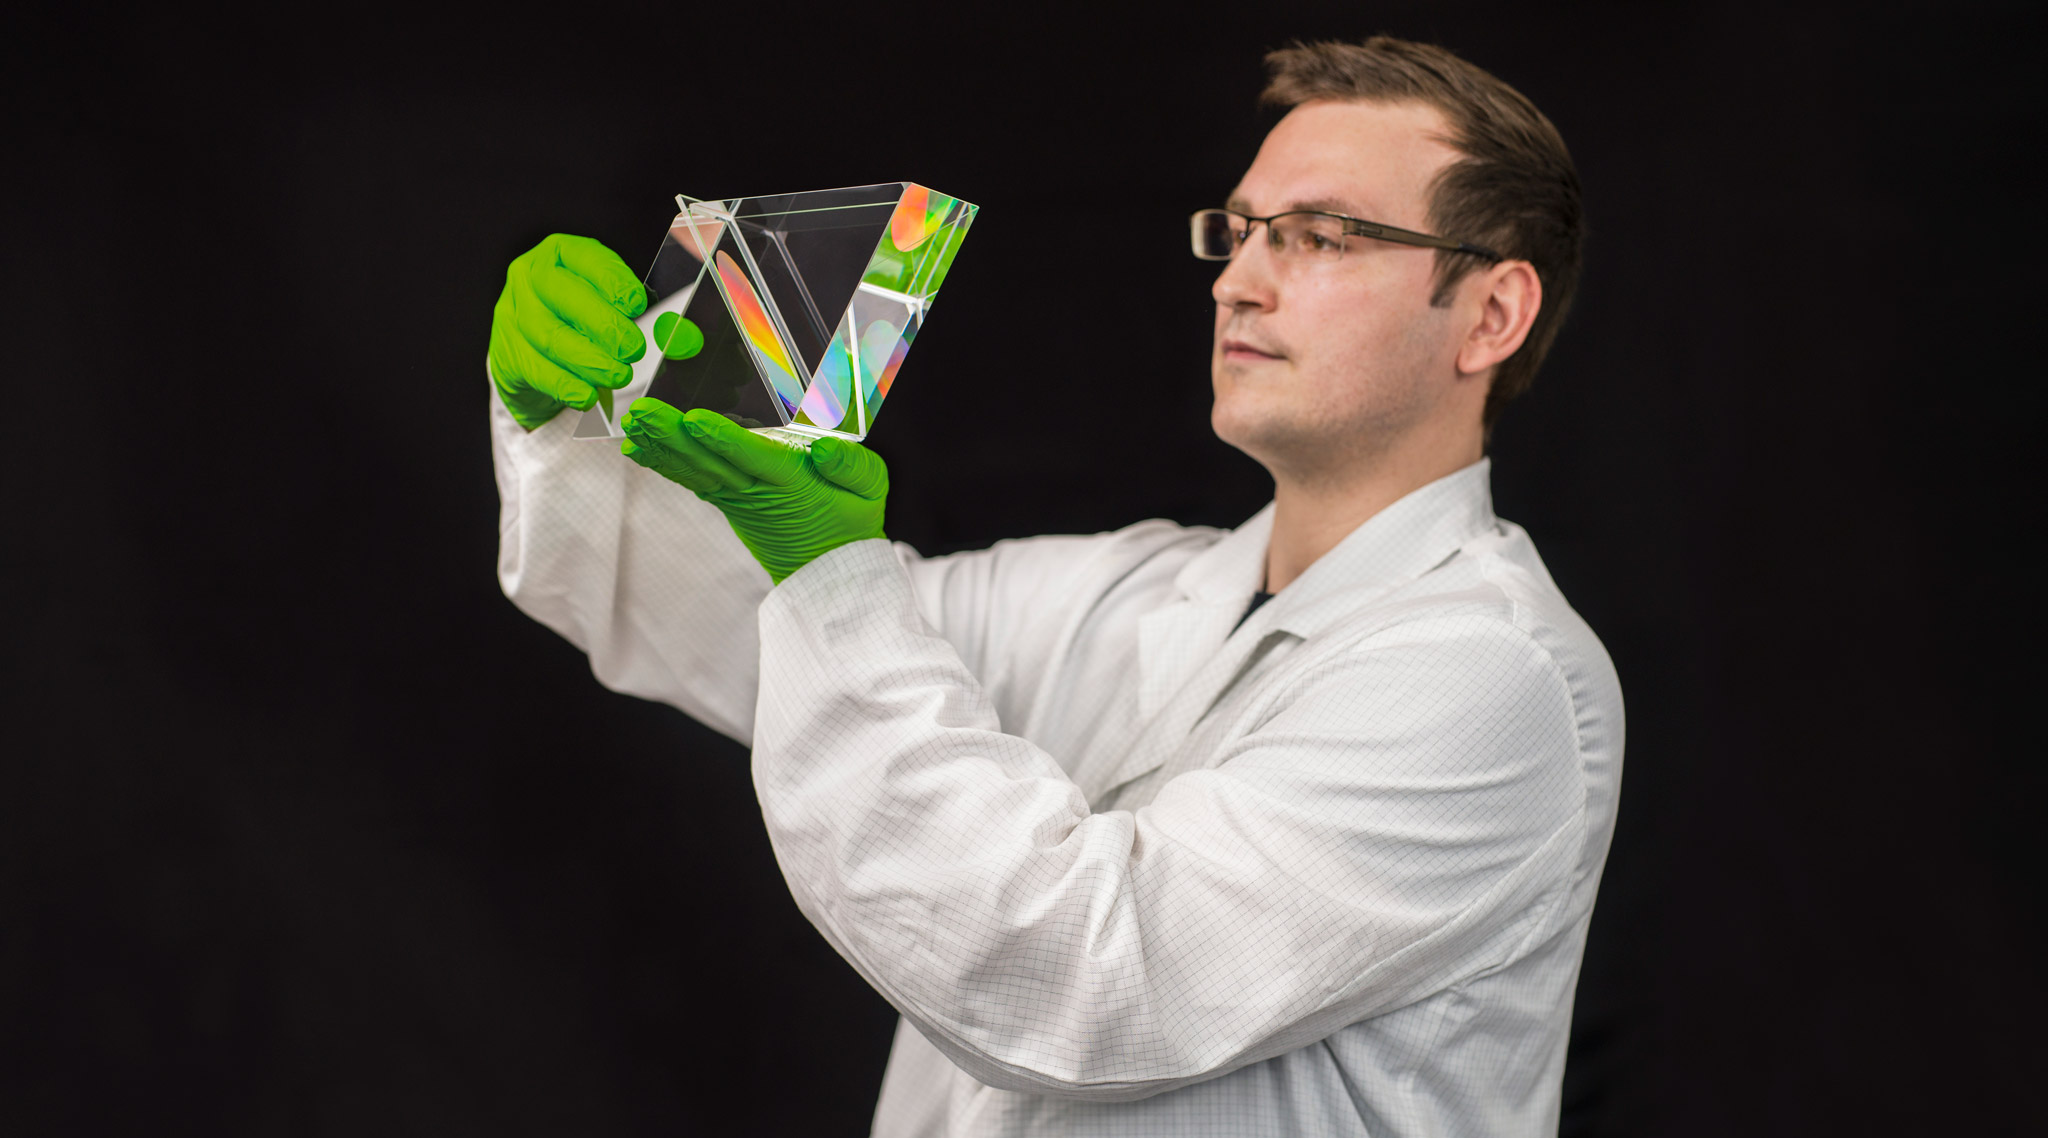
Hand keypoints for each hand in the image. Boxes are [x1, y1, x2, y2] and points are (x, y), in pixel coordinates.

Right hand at [488, 234, 648, 429]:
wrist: (533, 352)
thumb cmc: (582, 320)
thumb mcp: (608, 304)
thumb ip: (639, 316)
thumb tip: (684, 338)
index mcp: (562, 254)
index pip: (585, 258)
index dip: (611, 281)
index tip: (637, 305)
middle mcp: (530, 276)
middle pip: (562, 295)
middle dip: (601, 323)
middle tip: (633, 348)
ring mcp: (512, 313)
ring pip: (548, 335)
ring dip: (587, 359)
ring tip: (618, 376)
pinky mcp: (505, 353)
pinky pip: (535, 369)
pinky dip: (565, 385)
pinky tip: (587, 397)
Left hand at [619, 400, 887, 582]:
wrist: (831, 568)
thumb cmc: (851, 519)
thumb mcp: (871, 488)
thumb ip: (851, 466)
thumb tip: (824, 449)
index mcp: (793, 483)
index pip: (756, 459)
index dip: (724, 439)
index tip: (695, 420)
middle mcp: (758, 491)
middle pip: (711, 462)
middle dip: (674, 437)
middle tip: (643, 414)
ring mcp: (738, 498)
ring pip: (695, 470)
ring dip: (662, 446)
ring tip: (633, 424)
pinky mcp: (728, 500)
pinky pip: (692, 479)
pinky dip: (664, 463)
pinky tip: (639, 448)